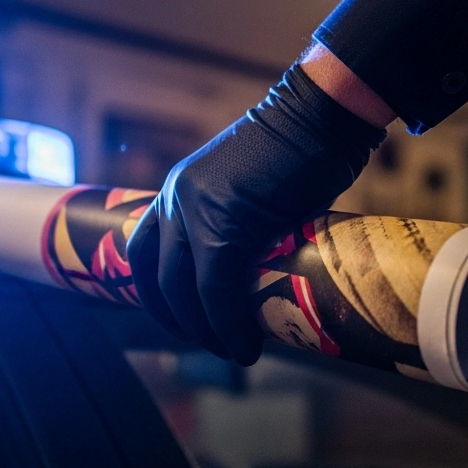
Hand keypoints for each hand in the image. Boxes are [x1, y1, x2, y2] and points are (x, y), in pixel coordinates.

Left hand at [127, 62, 387, 363]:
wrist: (321, 116)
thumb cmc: (303, 148)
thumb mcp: (251, 188)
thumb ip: (238, 221)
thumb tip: (254, 269)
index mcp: (178, 189)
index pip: (145, 252)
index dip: (158, 296)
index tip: (181, 322)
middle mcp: (177, 198)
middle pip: (160, 277)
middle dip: (182, 321)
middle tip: (213, 345)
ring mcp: (197, 209)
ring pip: (185, 289)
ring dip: (207, 330)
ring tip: (234, 351)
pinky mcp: (225, 223)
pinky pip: (217, 288)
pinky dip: (230, 323)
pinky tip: (248, 344)